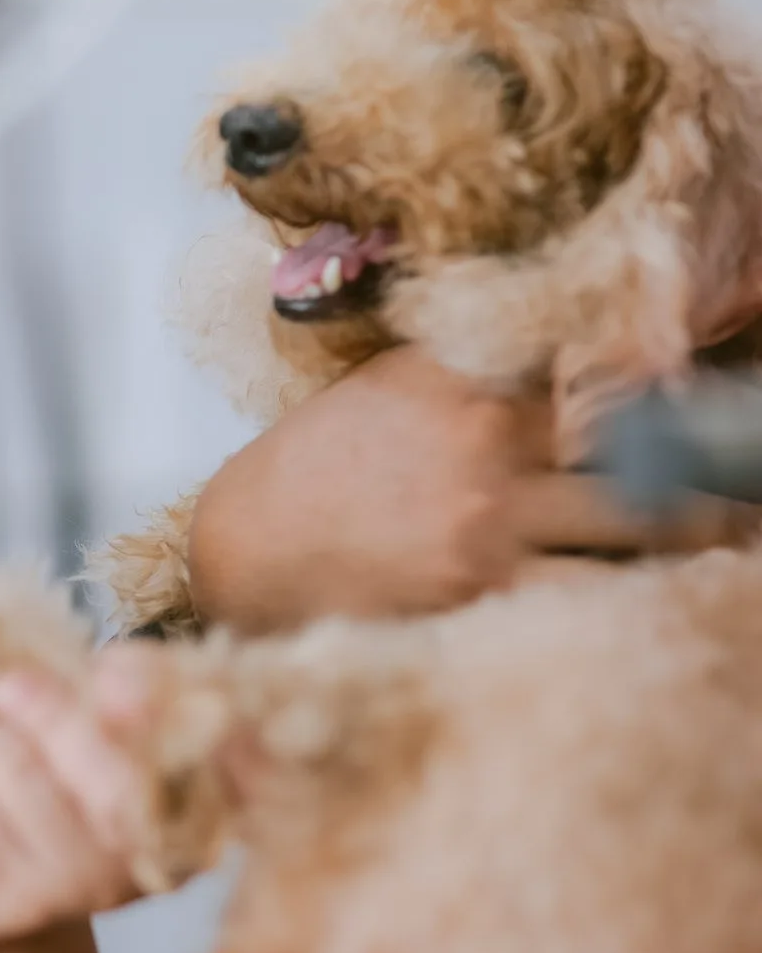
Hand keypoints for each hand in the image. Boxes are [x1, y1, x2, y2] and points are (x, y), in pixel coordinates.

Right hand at [188, 345, 756, 634]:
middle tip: (752, 491)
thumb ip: (482, 366)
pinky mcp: (476, 597)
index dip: (679, 383)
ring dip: (697, 543)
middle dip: (714, 473)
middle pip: (648, 450)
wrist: (241, 551)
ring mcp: (487, 526)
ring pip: (638, 532)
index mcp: (470, 380)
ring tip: (736, 542)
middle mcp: (489, 446)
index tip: (731, 385)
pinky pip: (588, 601)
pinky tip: (665, 601)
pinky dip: (634, 599)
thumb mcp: (393, 387)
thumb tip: (579, 351)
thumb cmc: (319, 467)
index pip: (605, 367)